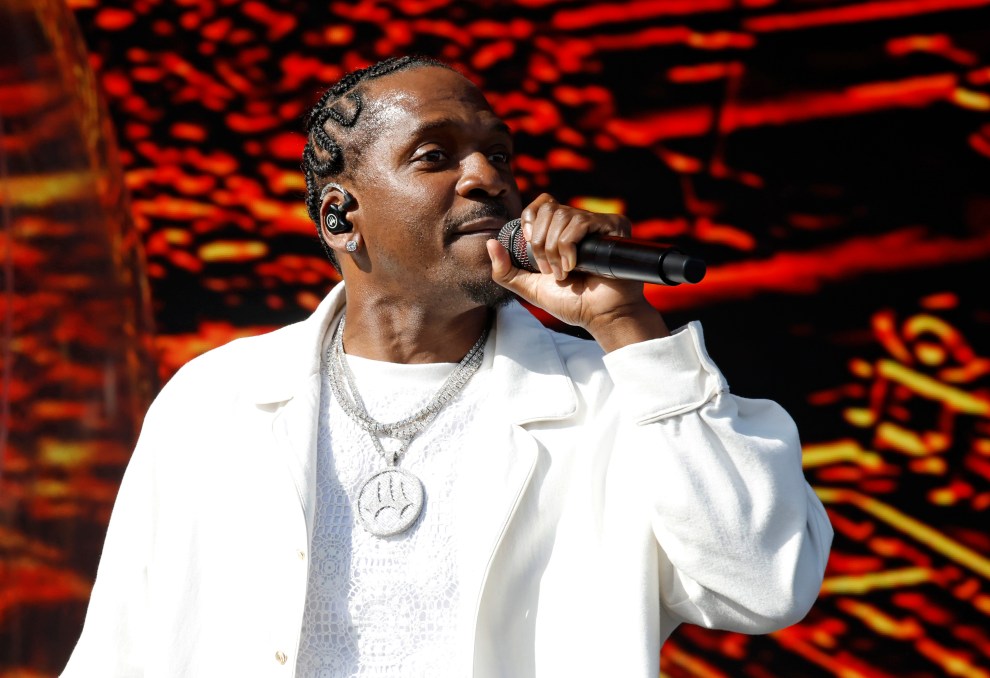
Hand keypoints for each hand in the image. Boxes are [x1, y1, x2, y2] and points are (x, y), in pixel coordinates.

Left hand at [487, 194, 668, 350]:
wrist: (599, 315)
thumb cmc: (571, 303)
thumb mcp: (529, 287)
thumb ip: (505, 270)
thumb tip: (490, 243)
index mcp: (560, 232)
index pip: (540, 204)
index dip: (530, 221)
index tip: (530, 248)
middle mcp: (578, 223)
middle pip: (548, 209)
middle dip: (541, 243)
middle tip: (549, 269)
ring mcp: (596, 224)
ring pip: (562, 216)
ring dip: (555, 250)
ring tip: (565, 272)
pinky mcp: (612, 226)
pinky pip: (580, 223)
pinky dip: (569, 248)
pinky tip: (576, 266)